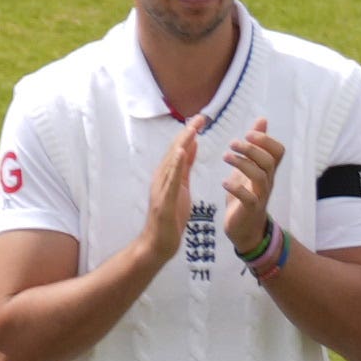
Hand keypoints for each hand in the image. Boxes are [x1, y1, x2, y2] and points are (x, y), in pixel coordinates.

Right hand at [132, 125, 204, 272]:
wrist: (158, 243)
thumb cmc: (171, 216)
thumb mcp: (181, 186)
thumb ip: (185, 167)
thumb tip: (191, 145)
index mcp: (168, 174)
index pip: (180, 149)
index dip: (189, 133)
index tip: (201, 118)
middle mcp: (162, 178)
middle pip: (175, 151)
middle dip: (187, 133)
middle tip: (199, 117)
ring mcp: (161, 189)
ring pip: (171, 162)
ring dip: (182, 144)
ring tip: (192, 129)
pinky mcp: (164, 201)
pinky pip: (170, 180)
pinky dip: (175, 166)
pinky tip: (181, 154)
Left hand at [218, 124, 290, 261]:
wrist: (244, 228)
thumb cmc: (246, 194)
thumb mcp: (250, 166)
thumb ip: (255, 145)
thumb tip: (262, 120)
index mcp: (267, 171)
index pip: (278, 151)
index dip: (266, 140)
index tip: (248, 134)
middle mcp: (267, 182)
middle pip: (268, 161)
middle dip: (251, 149)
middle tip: (232, 143)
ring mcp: (260, 196)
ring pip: (259, 176)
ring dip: (242, 163)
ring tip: (225, 156)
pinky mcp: (250, 209)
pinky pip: (248, 198)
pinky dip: (236, 188)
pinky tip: (224, 182)